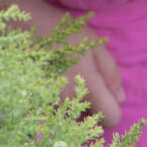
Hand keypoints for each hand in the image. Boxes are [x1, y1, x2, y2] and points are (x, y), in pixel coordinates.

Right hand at [27, 0, 125, 126]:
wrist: (26, 25)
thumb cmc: (64, 33)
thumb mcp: (95, 45)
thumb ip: (111, 73)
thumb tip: (120, 99)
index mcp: (90, 88)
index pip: (111, 119)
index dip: (112, 108)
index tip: (104, 95)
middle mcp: (70, 101)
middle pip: (90, 120)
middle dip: (91, 106)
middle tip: (82, 81)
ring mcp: (51, 103)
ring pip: (71, 117)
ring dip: (73, 104)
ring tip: (65, 78)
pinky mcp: (36, 101)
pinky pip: (54, 111)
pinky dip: (57, 102)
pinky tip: (53, 81)